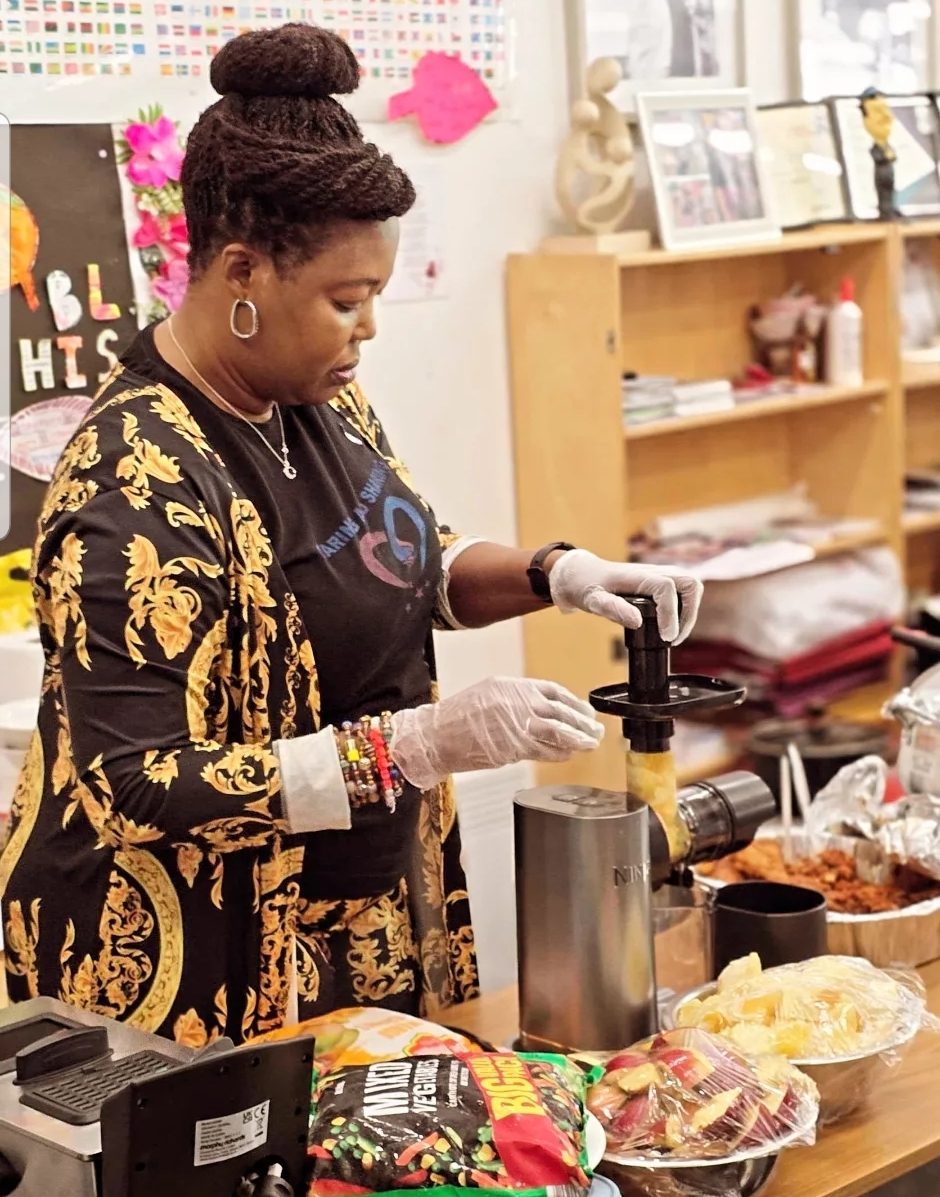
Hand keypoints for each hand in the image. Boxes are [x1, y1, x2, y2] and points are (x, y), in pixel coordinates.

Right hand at [389, 676, 604, 790]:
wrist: (436, 735)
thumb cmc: (459, 716)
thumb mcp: (491, 694)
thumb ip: (518, 700)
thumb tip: (545, 711)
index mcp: (513, 686)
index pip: (554, 692)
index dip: (574, 703)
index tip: (586, 711)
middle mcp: (518, 702)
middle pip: (562, 712)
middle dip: (582, 722)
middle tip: (596, 730)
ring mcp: (516, 725)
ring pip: (558, 733)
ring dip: (578, 740)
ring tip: (590, 744)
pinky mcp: (513, 748)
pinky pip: (544, 751)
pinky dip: (560, 753)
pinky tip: (569, 754)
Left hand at [548, 549, 702, 642]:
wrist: (584, 575)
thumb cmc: (586, 586)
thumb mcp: (592, 600)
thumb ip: (612, 609)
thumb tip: (637, 622)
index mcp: (638, 575)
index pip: (667, 588)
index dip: (671, 614)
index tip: (666, 638)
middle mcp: (654, 571)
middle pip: (691, 584)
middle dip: (689, 614)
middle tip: (673, 638)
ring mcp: (660, 574)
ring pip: (692, 587)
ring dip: (689, 613)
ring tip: (673, 636)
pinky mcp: (662, 582)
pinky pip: (684, 593)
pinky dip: (684, 610)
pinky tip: (669, 627)